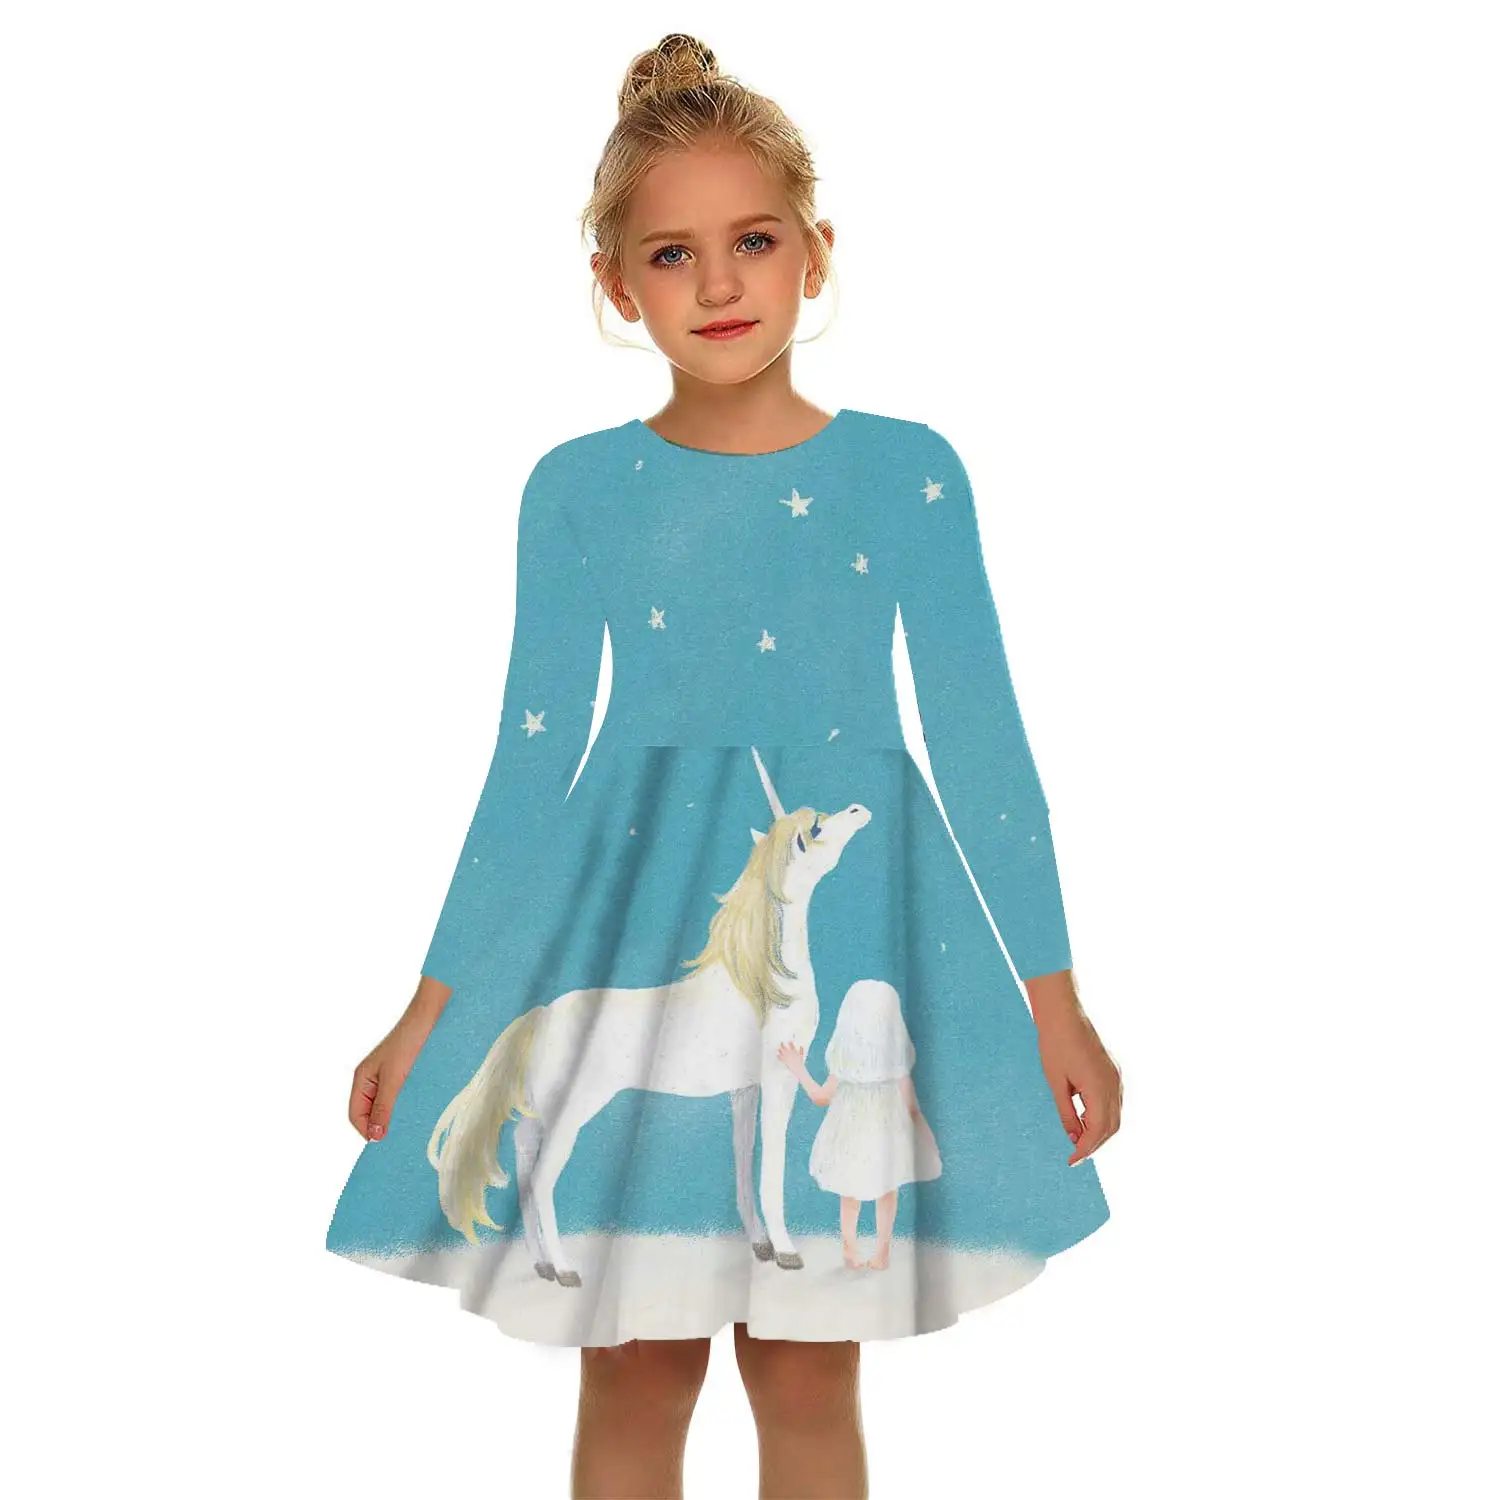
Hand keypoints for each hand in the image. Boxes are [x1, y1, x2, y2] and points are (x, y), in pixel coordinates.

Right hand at [347, 1012, 430, 1141]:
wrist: (427, 1018)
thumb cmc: (408, 1042)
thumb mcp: (394, 1078)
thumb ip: (383, 1107)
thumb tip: (374, 1136)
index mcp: (361, 1079)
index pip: (355, 1115)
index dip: (366, 1130)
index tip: (382, 1142)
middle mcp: (370, 1079)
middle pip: (367, 1112)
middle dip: (378, 1126)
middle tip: (395, 1138)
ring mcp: (385, 1077)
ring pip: (382, 1105)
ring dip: (391, 1116)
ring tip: (405, 1125)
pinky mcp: (400, 1074)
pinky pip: (395, 1096)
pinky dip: (401, 1105)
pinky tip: (413, 1110)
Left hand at [776, 1040, 806, 1073]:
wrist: (798, 1069)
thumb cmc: (800, 1063)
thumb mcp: (801, 1056)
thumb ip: (801, 1051)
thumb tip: (801, 1046)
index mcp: (795, 1053)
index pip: (792, 1046)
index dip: (790, 1043)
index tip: (789, 1041)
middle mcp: (790, 1054)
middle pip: (785, 1049)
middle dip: (782, 1045)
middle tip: (781, 1043)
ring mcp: (787, 1058)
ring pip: (782, 1053)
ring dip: (780, 1050)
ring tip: (778, 1049)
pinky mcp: (785, 1062)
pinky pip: (781, 1058)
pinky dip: (778, 1057)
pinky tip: (777, 1055)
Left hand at [1028, 975, 1121, 1165]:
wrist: (1063, 1014)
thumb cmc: (1055, 1046)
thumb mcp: (1056, 1084)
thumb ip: (1067, 1113)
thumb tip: (1075, 1139)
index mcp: (1099, 1088)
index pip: (1097, 1131)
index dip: (1085, 1150)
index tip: (1071, 1161)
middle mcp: (1114, 1085)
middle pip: (1111, 1128)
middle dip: (1095, 1145)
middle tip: (1075, 1156)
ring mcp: (1117, 1077)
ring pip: (1115, 1116)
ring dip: (1100, 1132)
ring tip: (1079, 1141)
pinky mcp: (1114, 1072)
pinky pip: (1113, 1102)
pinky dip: (1102, 1117)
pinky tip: (1085, 1120)